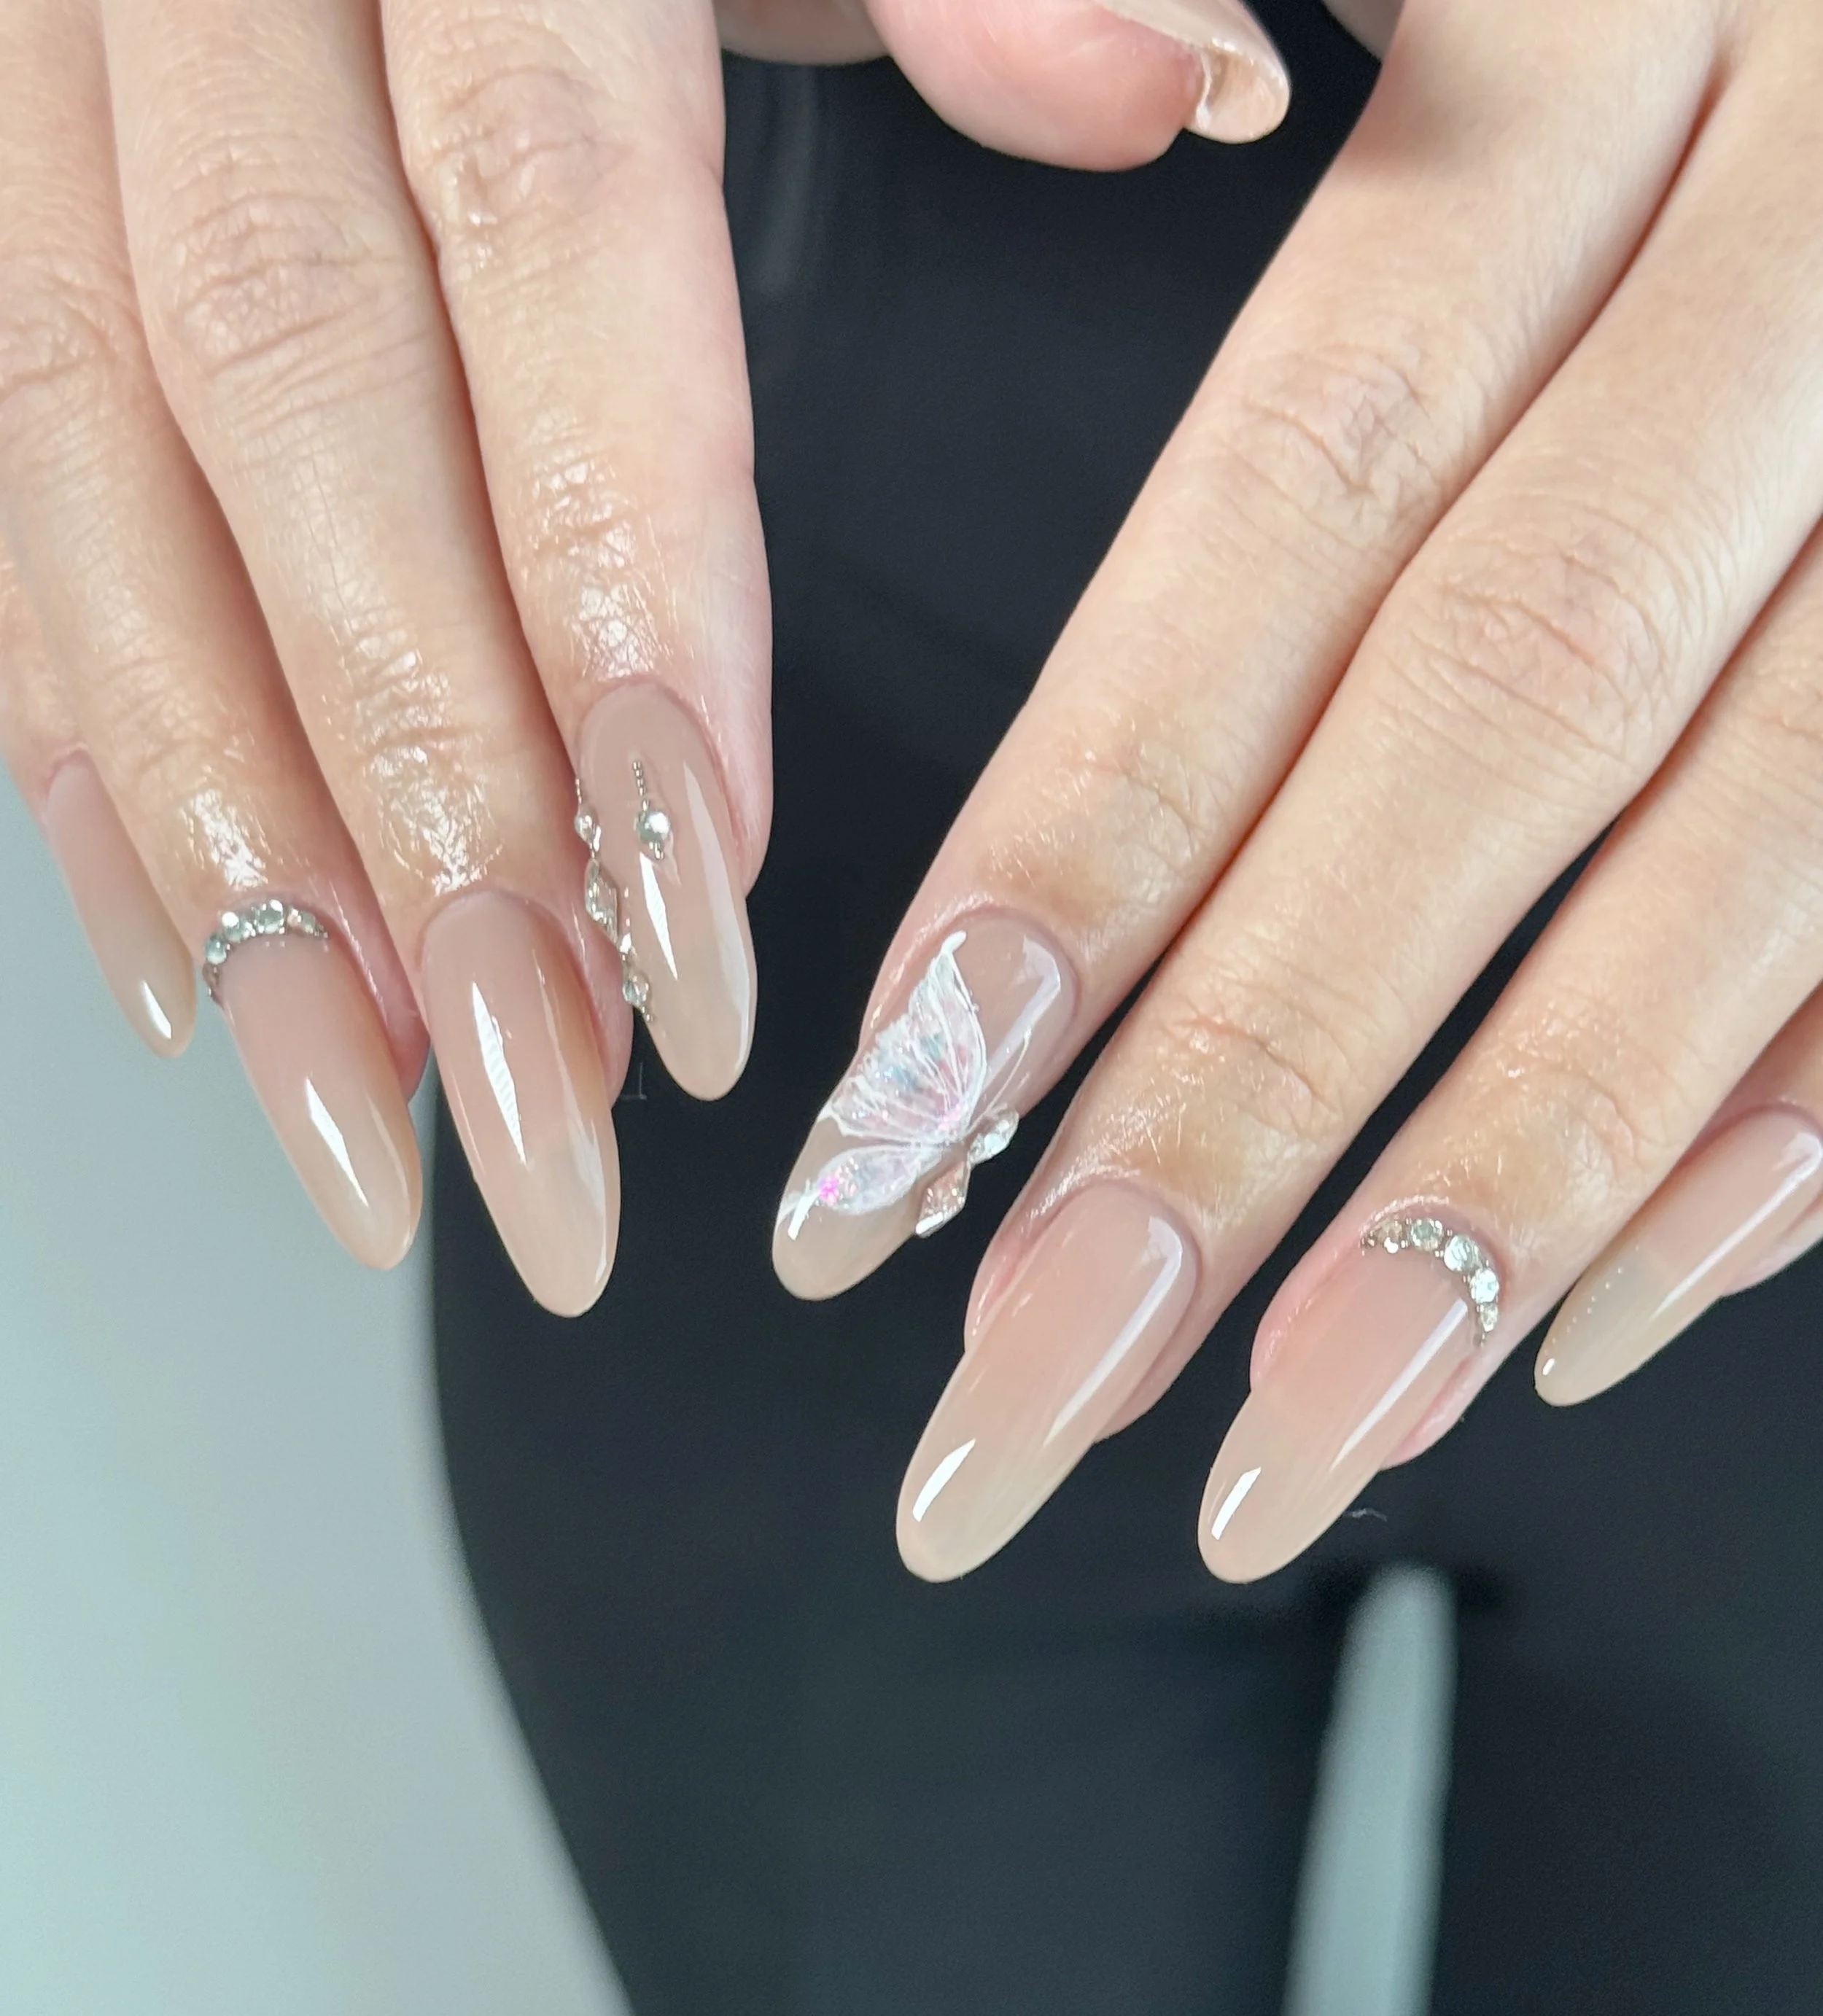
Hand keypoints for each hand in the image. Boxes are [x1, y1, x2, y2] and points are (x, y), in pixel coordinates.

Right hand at [0, 0, 1309, 1311]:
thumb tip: (1187, 71)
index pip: (546, 230)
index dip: (616, 579)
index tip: (710, 887)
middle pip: (295, 410)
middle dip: (426, 795)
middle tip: (553, 1092)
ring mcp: (48, 99)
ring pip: (94, 493)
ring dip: (235, 844)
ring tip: (377, 1113)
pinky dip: (81, 749)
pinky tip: (184, 965)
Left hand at [772, 0, 1822, 1580]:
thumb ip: (1257, 124)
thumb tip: (1120, 345)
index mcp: (1605, 26)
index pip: (1294, 500)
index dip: (1085, 838)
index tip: (890, 1133)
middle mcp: (1819, 235)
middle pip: (1500, 717)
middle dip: (1256, 1092)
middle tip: (1031, 1389)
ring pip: (1753, 843)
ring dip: (1513, 1179)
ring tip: (1292, 1447)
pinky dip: (1792, 1120)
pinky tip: (1591, 1313)